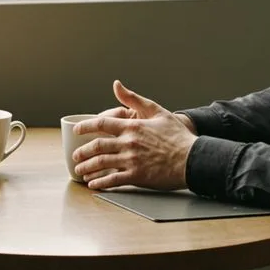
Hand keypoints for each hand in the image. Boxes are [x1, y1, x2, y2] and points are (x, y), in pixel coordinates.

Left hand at [72, 80, 196, 190]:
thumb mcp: (157, 111)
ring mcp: (131, 160)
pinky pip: (113, 180)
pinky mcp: (137, 176)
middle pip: (97, 146)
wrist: (193, 158)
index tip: (76, 131)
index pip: (101, 124)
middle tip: (76, 155)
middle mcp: (128, 143)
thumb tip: (116, 85)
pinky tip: (93, 184)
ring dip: (87, 167)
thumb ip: (134, 99)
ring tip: (79, 170)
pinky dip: (100, 183)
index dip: (85, 127)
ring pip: (101, 163)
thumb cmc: (177, 135)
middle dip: (82, 151)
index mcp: (132, 126)